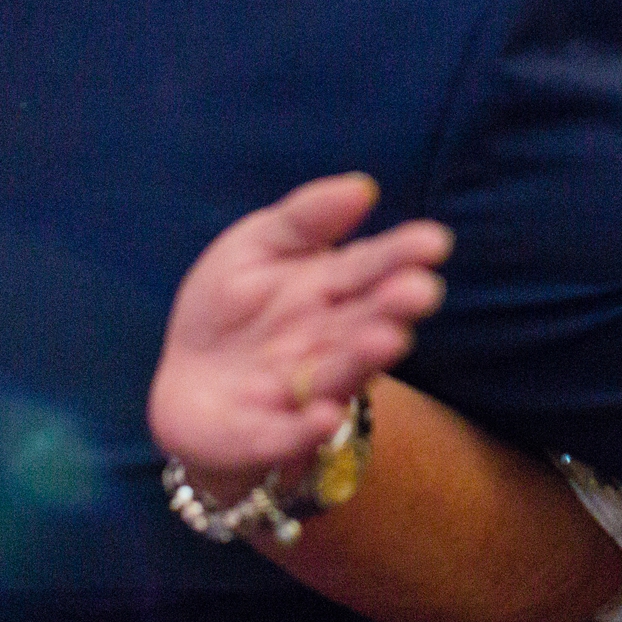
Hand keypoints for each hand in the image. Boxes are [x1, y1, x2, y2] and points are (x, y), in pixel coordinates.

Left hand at [149, 173, 452, 478]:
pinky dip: (305, 428)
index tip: (434, 241)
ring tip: (388, 339)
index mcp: (329, 290)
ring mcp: (301, 390)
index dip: (401, 254)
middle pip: (365, 321)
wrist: (188, 382)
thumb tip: (364, 186)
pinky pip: (288, 432)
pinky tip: (324, 413)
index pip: (370, 267)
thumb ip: (306, 218)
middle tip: (420, 291)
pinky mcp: (266, 434)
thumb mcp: (255, 247)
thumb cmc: (229, 307)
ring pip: (339, 374)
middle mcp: (328, 341)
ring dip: (363, 359)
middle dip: (392, 308)